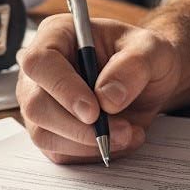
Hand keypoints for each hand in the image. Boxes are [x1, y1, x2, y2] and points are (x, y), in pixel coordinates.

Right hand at [16, 15, 182, 163]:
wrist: (151, 81)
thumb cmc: (144, 56)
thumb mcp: (152, 49)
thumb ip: (134, 66)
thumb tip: (107, 98)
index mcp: (57, 35)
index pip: (40, 62)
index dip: (62, 88)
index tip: (93, 111)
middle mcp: (41, 71)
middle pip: (36, 105)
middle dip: (80, 127)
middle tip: (122, 130)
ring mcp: (42, 102)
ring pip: (45, 135)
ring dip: (89, 144)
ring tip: (129, 133)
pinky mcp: (52, 131)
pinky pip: (60, 152)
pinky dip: (92, 154)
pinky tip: (120, 140)